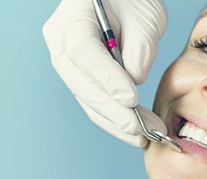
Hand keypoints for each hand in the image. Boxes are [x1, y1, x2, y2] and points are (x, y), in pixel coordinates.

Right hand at [42, 0, 166, 146]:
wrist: (122, 0)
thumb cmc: (134, 2)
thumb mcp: (144, 17)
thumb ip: (139, 51)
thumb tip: (132, 87)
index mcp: (74, 17)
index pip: (84, 52)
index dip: (107, 78)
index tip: (131, 100)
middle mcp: (62, 42)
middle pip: (81, 83)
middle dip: (113, 112)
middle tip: (140, 131)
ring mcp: (68, 61)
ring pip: (87, 99)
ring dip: (116, 122)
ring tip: (143, 137)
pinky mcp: (81, 76)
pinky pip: (94, 100)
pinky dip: (114, 117)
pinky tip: (133, 130)